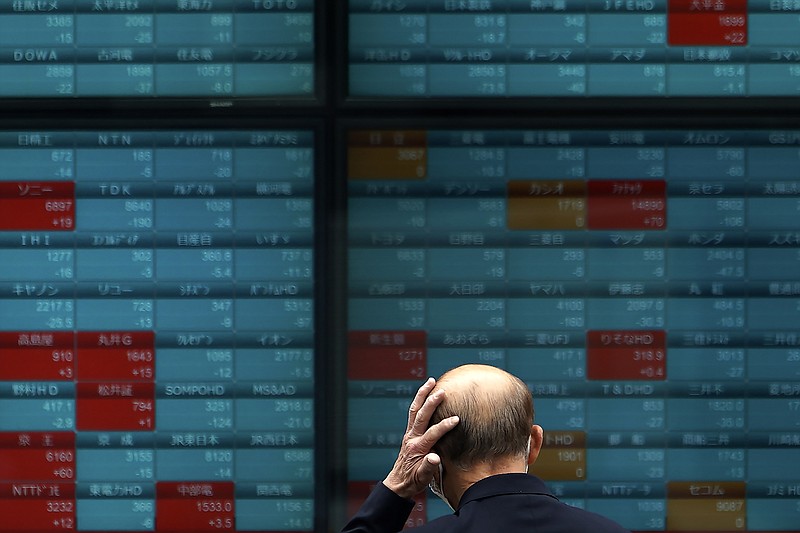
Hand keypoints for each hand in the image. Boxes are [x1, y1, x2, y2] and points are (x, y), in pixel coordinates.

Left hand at [382, 377, 458, 499]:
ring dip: (422, 394)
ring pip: (415, 409)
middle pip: (421, 416)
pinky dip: (420, 400)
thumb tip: (435, 457)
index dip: (444, 426)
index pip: (432, 433)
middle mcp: (412, 437)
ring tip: (431, 381)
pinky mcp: (410, 432)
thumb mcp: (422, 478)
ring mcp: (410, 433)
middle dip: (431, 403)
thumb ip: (428, 467)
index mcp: (417, 448)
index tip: (456, 419)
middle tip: (442, 391)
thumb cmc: (413, 481)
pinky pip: (414, 412)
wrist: (399, 482)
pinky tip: (426, 392)